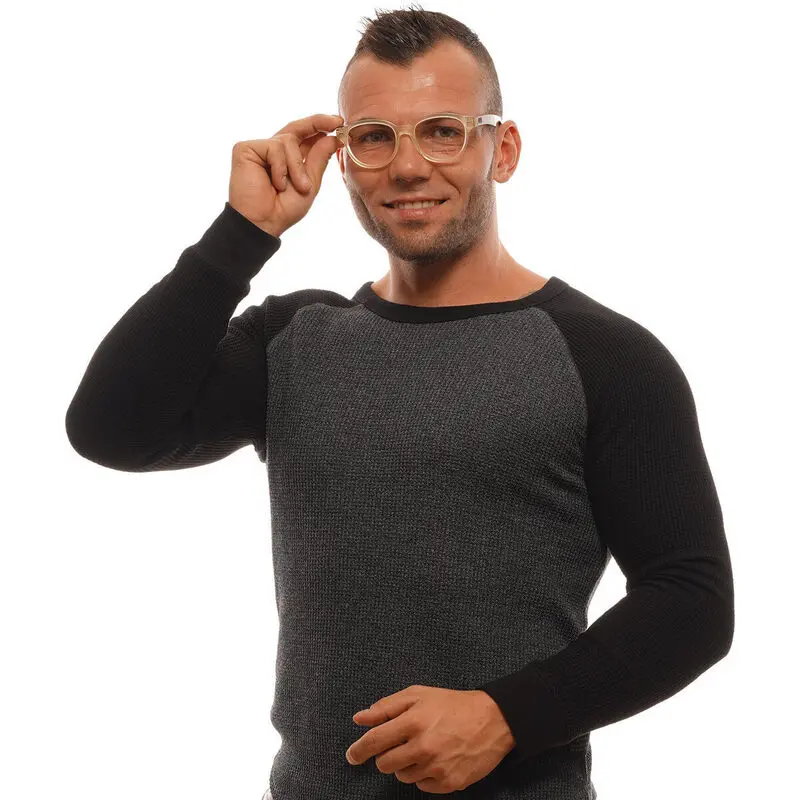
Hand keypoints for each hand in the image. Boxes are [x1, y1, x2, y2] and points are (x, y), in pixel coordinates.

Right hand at [228, 113, 344, 236]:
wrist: (263, 223)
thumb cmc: (284, 209)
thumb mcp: (310, 184)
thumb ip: (319, 159)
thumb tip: (333, 137)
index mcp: (288, 159)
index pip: (304, 136)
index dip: (321, 126)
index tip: (339, 122)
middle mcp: (273, 151)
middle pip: (296, 127)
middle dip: (317, 123)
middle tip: (336, 122)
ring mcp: (259, 148)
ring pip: (288, 141)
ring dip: (297, 167)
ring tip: (295, 186)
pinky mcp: (245, 148)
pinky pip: (274, 147)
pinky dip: (280, 168)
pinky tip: (276, 184)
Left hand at [345, 684, 515, 793]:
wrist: (492, 720)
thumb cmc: (452, 704)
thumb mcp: (419, 695)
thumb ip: (386, 707)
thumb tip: (359, 718)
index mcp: (413, 721)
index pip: (375, 741)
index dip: (359, 750)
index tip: (352, 756)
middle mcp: (423, 746)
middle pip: (385, 764)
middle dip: (386, 756)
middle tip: (399, 745)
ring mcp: (436, 767)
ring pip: (403, 776)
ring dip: (406, 765)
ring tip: (423, 748)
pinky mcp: (448, 783)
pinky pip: (422, 786)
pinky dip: (423, 775)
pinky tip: (435, 759)